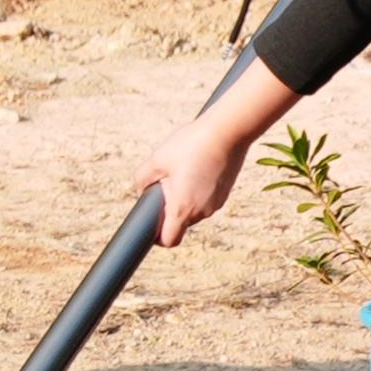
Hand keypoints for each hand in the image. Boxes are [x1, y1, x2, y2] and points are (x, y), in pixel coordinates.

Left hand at [139, 118, 256, 243]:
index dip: (158, 237)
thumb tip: (142, 190)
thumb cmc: (191, 144)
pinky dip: (198, 189)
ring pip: (193, 209)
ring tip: (183, 169)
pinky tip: (197, 166)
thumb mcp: (157, 159)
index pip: (169, 240)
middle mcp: (202, 211)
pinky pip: (205, 198)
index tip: (152, 222)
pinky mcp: (225, 192)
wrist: (228, 130)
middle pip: (180, 222)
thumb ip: (142, 179)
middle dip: (170, 207)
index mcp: (183, 208)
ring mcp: (216, 203)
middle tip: (167, 180)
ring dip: (185, 197)